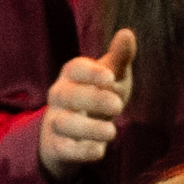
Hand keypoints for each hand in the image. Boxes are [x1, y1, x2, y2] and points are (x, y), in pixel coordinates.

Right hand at [29, 29, 140, 178]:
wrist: (73, 135)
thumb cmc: (96, 98)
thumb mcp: (112, 78)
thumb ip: (119, 58)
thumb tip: (127, 33)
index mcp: (72, 75)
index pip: (75, 68)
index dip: (91, 72)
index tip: (111, 77)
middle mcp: (59, 96)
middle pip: (67, 94)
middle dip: (92, 99)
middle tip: (118, 105)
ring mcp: (56, 121)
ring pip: (64, 123)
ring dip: (88, 128)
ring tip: (112, 132)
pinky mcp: (57, 146)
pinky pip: (64, 148)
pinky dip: (80, 150)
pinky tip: (99, 150)